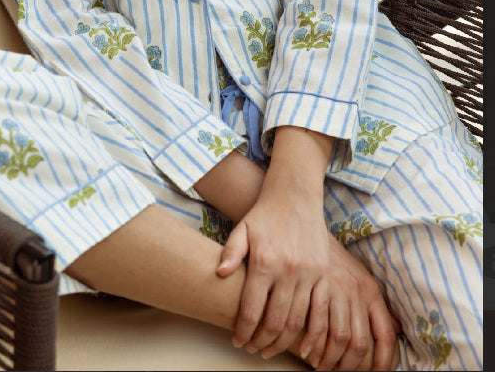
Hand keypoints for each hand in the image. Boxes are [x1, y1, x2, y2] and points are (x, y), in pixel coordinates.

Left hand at [217, 184, 330, 359]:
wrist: (295, 195)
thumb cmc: (265, 214)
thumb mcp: (242, 229)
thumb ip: (231, 252)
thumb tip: (220, 274)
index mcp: (264, 262)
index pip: (252, 310)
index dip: (243, 332)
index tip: (238, 342)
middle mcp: (288, 271)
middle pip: (275, 322)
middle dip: (261, 342)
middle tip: (253, 349)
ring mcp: (308, 274)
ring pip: (297, 322)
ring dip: (283, 342)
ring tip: (270, 348)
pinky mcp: (323, 275)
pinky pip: (320, 312)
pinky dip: (312, 334)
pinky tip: (302, 346)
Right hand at [301, 233, 399, 371]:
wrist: (310, 228)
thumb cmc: (335, 259)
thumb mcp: (361, 277)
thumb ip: (376, 305)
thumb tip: (396, 329)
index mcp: (372, 292)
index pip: (385, 335)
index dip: (384, 361)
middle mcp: (357, 292)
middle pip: (360, 342)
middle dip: (349, 366)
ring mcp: (337, 289)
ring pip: (338, 338)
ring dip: (328, 359)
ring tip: (321, 365)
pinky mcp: (316, 287)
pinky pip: (317, 325)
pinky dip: (313, 345)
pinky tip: (307, 352)